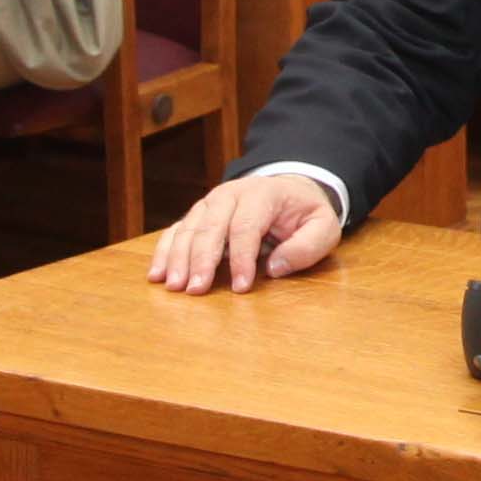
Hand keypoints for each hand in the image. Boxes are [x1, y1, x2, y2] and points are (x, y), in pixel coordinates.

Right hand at [150, 167, 345, 291]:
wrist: (289, 190)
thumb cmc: (305, 214)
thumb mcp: (323, 227)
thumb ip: (306, 247)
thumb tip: (275, 268)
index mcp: (262, 194)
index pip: (246, 227)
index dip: (241, 258)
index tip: (240, 288)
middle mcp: (230, 194)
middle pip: (210, 227)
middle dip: (201, 260)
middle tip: (195, 290)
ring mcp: (210, 204)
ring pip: (188, 228)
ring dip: (178, 258)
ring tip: (174, 286)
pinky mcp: (198, 215)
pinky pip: (176, 231)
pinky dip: (165, 251)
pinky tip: (157, 274)